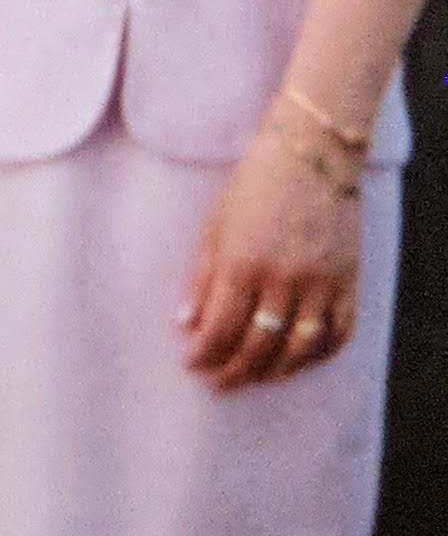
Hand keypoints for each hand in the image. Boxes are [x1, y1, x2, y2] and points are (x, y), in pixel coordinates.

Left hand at [181, 117, 364, 389]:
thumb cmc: (253, 184)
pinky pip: (338, 332)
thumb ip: (202, 277)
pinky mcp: (348, 279)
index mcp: (241, 263)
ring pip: (299, 348)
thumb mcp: (215, 225)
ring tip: (255, 377)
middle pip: (258, 345)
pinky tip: (300, 360)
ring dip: (274, 371)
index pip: (220, 328)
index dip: (204, 354)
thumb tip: (186, 323)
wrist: (311, 152)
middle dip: (234, 371)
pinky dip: (319, 353)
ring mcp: (320, 281)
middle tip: (218, 383)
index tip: (192, 364)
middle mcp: (283, 278)